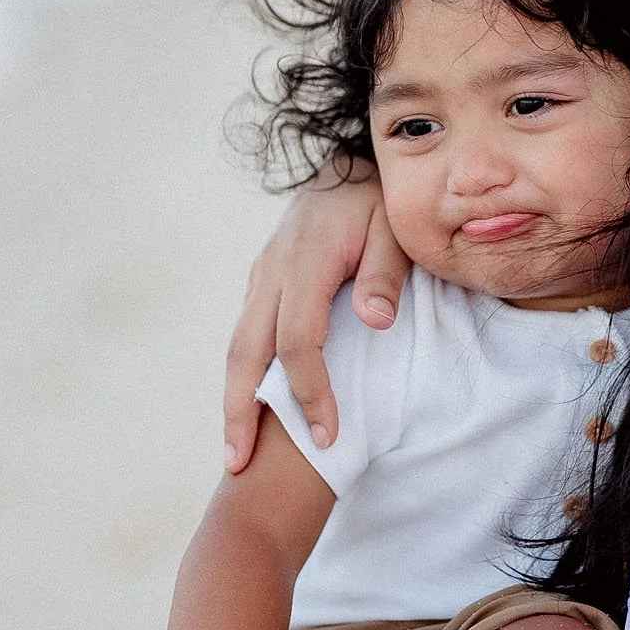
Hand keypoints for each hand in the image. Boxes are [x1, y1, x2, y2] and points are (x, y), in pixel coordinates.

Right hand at [224, 166, 410, 469]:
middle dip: (241, 411)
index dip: (310, 391)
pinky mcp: (261, 283)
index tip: (327, 436)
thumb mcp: (396, 229)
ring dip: (234, 400)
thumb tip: (375, 322)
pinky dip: (244, 376)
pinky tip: (251, 410)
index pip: (299, 339)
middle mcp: (272, 271)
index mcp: (307, 259)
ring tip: (234, 453)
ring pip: (238, 346)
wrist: (349, 165)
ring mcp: (261, 277)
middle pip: (247, 351)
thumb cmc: (379, 201)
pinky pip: (246, 335)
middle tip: (238, 465)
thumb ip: (386, 274)